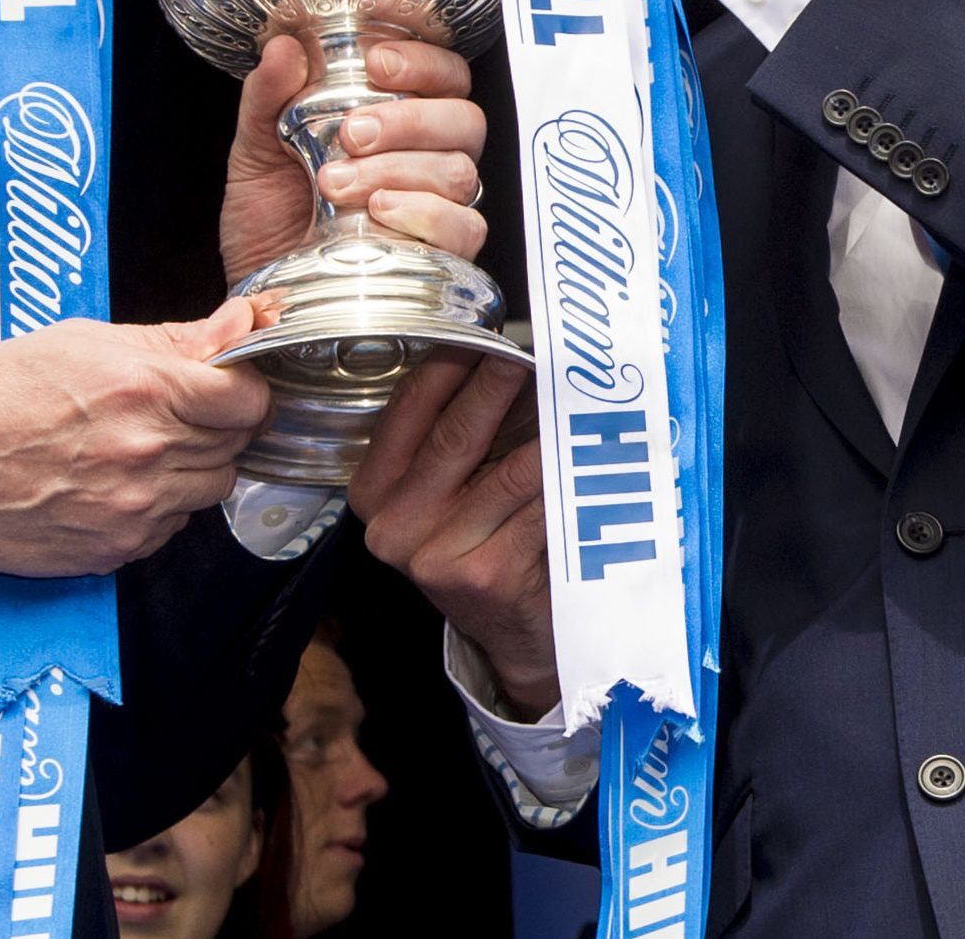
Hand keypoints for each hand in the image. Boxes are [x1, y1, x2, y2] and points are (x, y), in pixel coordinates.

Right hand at [0, 299, 274, 575]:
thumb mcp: (79, 340)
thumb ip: (172, 339)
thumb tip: (242, 322)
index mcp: (142, 389)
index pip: (249, 398)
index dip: (244, 388)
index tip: (225, 383)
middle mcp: (146, 453)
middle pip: (236, 445)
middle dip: (217, 424)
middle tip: (175, 411)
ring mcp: (133, 509)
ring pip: (211, 489)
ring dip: (193, 467)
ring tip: (140, 446)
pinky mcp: (114, 551)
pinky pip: (172, 528)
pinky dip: (159, 507)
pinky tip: (115, 482)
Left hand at [219, 36, 489, 286]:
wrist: (261, 289)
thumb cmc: (268, 221)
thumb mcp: (256, 150)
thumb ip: (268, 97)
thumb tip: (283, 47)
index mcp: (399, 119)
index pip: (445, 74)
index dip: (423, 62)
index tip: (376, 64)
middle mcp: (430, 158)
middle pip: (463, 119)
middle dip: (408, 120)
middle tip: (352, 133)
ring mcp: (440, 206)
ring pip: (459, 171)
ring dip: (396, 170)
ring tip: (338, 183)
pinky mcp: (443, 254)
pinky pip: (463, 226)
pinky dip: (422, 214)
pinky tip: (378, 212)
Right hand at [350, 352, 556, 716]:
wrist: (513, 636)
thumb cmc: (484, 543)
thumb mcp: (447, 494)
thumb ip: (456, 435)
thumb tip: (499, 351)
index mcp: (372, 492)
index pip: (408, 410)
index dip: (448, 364)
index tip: (483, 328)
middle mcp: (392, 525)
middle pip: (456, 435)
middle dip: (498, 383)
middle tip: (533, 347)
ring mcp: (436, 555)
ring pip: (510, 472)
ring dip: (551, 432)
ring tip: (578, 395)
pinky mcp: (485, 576)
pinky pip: (540, 510)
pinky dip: (570, 482)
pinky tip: (592, 458)